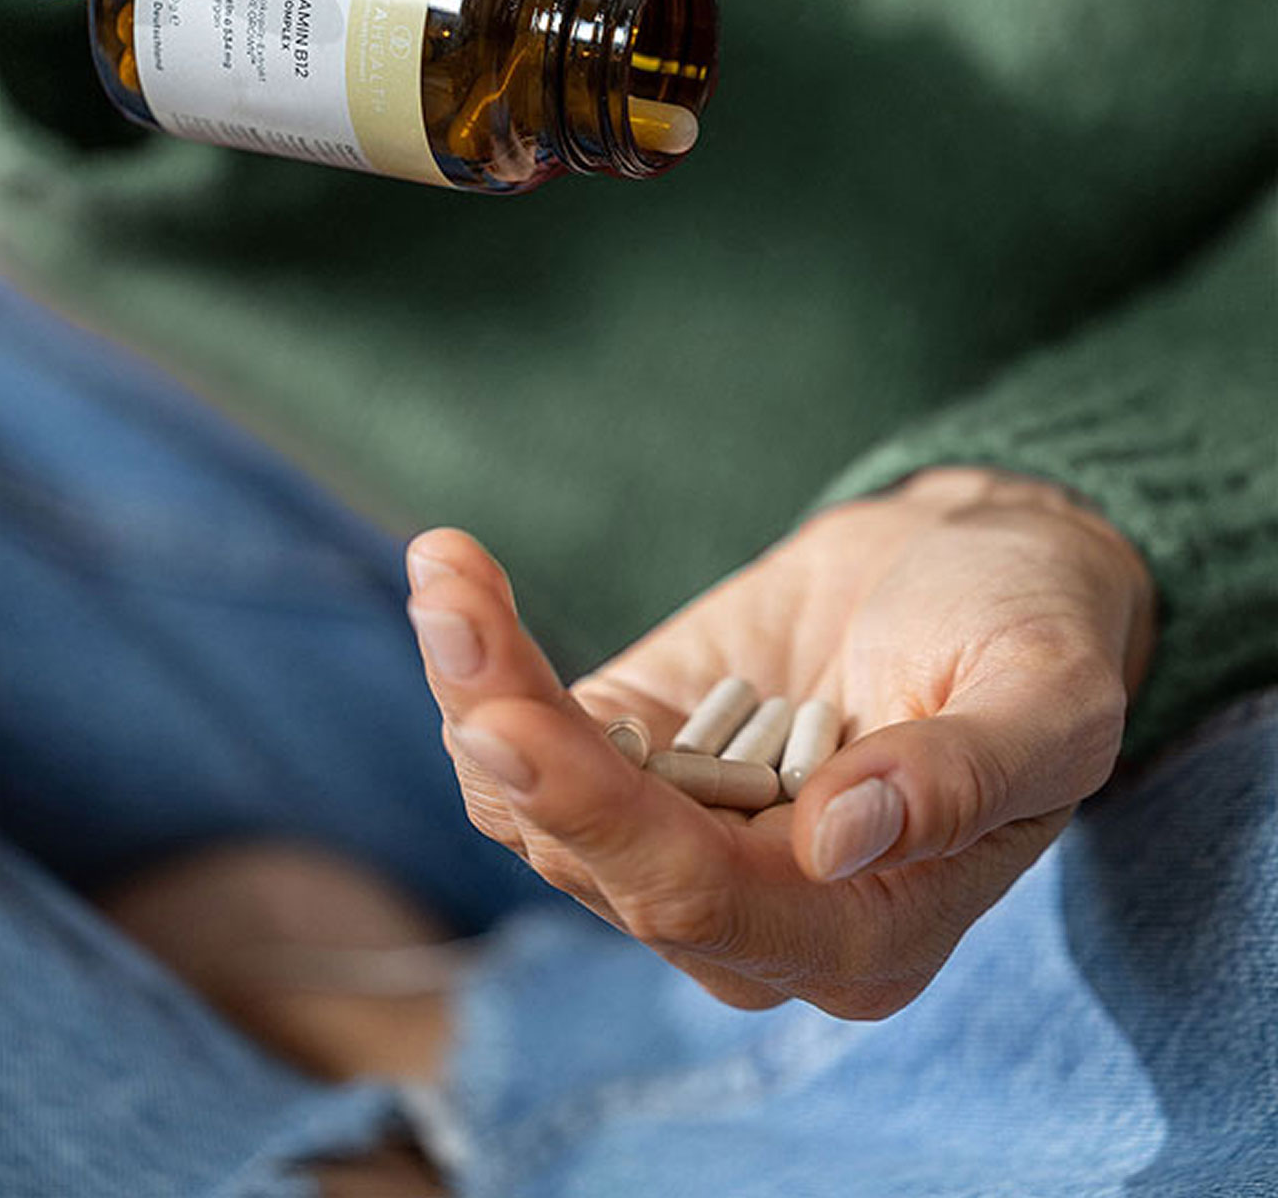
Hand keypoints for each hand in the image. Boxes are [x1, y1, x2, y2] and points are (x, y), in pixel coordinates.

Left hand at [405, 467, 1154, 1018]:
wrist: (976, 561)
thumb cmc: (1032, 632)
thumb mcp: (1046, 698)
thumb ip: (963, 777)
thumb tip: (837, 840)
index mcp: (865, 932)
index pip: (706, 900)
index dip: (602, 817)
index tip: (508, 718)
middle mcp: (758, 914)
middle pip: (597, 858)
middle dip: (512, 736)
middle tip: (451, 605)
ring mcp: (685, 836)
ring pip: (538, 809)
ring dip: (479, 692)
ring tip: (447, 575)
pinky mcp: (637, 759)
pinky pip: (534, 749)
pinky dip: (488, 674)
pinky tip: (461, 586)